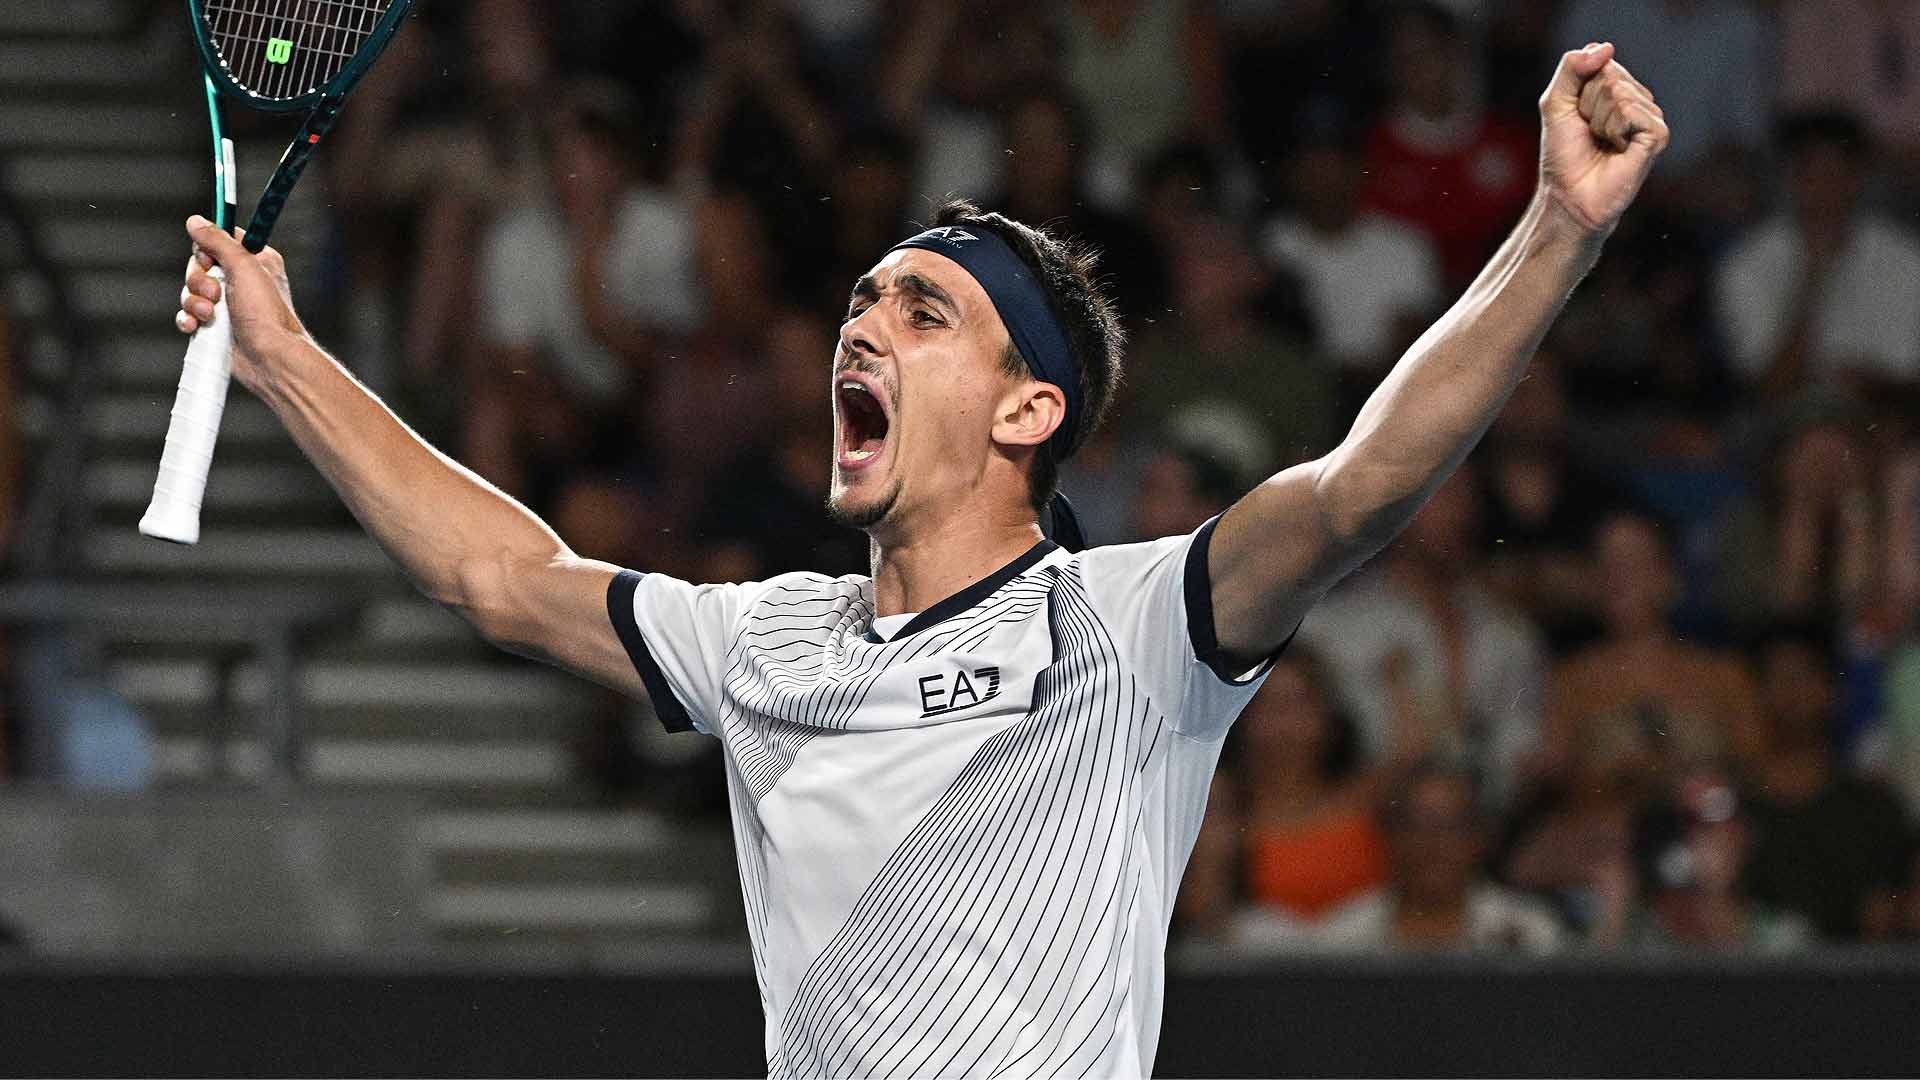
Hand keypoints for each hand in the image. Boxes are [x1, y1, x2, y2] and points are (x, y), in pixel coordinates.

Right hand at [174, 217, 308, 388]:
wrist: (269, 357)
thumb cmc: (266, 314)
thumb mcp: (244, 266)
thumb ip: (218, 241)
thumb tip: (196, 221)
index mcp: (255, 261)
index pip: (219, 241)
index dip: (208, 248)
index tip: (210, 258)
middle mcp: (241, 281)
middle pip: (199, 266)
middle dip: (199, 279)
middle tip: (215, 293)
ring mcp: (227, 305)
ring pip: (191, 291)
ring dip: (194, 301)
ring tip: (210, 314)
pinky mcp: (215, 326)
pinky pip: (188, 315)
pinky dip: (188, 319)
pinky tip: (196, 326)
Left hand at [1538, 42, 1669, 233]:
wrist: (1569, 196)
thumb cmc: (1563, 154)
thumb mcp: (1555, 103)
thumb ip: (1571, 69)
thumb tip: (1604, 47)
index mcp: (1616, 89)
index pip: (1598, 61)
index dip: (1577, 91)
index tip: (1575, 118)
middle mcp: (1637, 99)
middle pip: (1609, 76)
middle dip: (1587, 106)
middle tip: (1587, 134)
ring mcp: (1650, 117)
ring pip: (1620, 93)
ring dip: (1598, 121)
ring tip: (1601, 143)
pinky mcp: (1658, 135)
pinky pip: (1633, 111)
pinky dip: (1613, 130)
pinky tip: (1615, 149)